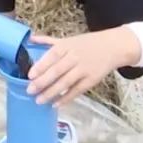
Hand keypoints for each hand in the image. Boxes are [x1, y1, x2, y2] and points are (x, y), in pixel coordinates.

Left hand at [25, 27, 140, 107]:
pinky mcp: (92, 80)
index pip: (52, 55)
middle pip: (57, 70)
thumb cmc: (86, 44)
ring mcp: (84, 69)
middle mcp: (75, 57)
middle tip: (30, 90)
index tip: (30, 75)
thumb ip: (48, 41)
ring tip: (39, 100)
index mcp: (67, 46)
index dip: (41, 65)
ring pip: (66, 82)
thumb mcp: (68, 40)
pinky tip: (55, 104)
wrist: (113, 47)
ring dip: (52, 92)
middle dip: (43, 82)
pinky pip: (77, 91)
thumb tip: (30, 39)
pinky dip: (66, 98)